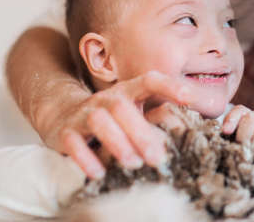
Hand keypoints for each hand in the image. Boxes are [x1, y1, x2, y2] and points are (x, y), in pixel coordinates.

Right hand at [45, 70, 193, 179]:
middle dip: (141, 133)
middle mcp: (106, 99)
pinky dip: (86, 158)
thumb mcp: (134, 111)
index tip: (190, 98)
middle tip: (158, 158)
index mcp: (127, 91)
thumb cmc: (111, 117)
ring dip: (117, 143)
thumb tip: (187, 132)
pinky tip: (99, 173)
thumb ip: (155, 118)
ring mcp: (84, 113)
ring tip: (133, 164)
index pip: (149, 81)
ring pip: (99, 122)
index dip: (169, 86)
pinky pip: (73, 143)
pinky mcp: (66, 132)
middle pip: (122, 108)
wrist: (63, 115)